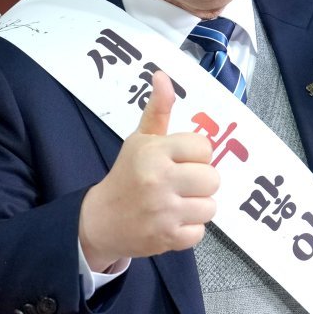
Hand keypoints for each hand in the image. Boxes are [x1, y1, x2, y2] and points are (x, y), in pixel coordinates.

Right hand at [77, 72, 218, 270]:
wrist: (100, 220)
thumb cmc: (127, 175)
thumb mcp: (140, 140)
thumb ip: (158, 110)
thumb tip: (163, 75)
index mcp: (154, 152)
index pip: (204, 148)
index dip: (196, 156)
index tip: (180, 161)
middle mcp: (159, 179)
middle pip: (212, 179)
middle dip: (200, 182)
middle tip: (181, 185)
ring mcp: (164, 211)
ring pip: (210, 207)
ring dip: (197, 207)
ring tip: (177, 203)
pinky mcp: (167, 238)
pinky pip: (200, 232)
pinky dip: (189, 230)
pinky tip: (172, 222)